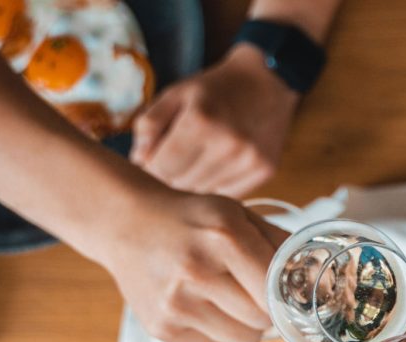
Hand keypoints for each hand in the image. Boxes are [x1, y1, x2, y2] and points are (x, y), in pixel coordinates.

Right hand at [78, 187, 286, 341]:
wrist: (127, 225)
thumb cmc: (191, 220)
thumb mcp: (237, 214)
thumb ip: (279, 243)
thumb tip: (318, 276)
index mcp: (223, 238)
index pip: (277, 291)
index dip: (288, 296)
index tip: (289, 294)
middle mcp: (197, 273)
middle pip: (263, 320)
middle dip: (267, 310)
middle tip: (255, 292)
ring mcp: (176, 305)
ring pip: (243, 340)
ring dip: (246, 325)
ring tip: (228, 298)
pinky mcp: (163, 329)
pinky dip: (219, 331)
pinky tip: (204, 305)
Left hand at [130, 44, 298, 197]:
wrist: (267, 83)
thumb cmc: (214, 90)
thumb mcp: (176, 94)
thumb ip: (149, 124)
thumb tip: (138, 160)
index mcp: (199, 122)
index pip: (160, 169)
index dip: (152, 166)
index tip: (155, 158)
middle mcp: (227, 145)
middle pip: (180, 184)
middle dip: (172, 175)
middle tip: (177, 158)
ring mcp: (248, 160)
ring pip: (203, 193)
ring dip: (194, 181)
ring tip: (199, 159)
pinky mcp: (265, 171)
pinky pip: (228, 194)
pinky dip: (218, 184)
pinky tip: (220, 164)